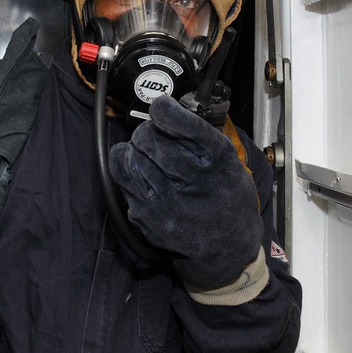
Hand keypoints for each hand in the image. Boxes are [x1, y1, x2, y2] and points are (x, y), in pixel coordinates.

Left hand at [108, 95, 262, 287]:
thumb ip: (199, 134)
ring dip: (136, 148)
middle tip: (154, 134)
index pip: (183, 123)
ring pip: (131, 154)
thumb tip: (163, 108)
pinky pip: (121, 175)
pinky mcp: (147, 215)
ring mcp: (167, 201)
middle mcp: (194, 181)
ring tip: (148, 153)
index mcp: (219, 161)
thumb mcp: (230, 160)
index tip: (162, 108)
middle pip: (149, 137)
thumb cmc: (226, 195)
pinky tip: (138, 167)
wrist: (227, 244)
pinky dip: (125, 164)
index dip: (165, 110)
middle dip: (148, 130)